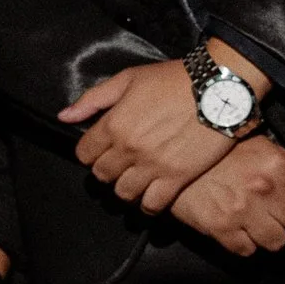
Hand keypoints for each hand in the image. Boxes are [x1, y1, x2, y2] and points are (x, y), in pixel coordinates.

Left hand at [59, 41, 267, 214]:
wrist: (219, 87)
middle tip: (119, 164)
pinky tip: (151, 195)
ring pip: (123, 193)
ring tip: (135, 179)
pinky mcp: (177, 177)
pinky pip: (152, 204)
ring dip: (125, 188)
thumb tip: (65, 117)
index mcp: (114, 124)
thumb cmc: (174, 79)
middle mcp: (129, 149)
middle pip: (102, 175)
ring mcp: (153, 166)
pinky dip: (147, 204)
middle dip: (107, 170)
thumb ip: (93, 100)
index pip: (84, 153)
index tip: (100, 149)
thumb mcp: (128, 79)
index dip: (90, 152)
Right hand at [170, 133, 284, 254]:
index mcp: (277, 164)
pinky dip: (245, 245)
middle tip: (277, 214)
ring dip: (270, 236)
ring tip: (261, 228)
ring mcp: (244, 211)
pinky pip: (247, 250)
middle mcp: (265, 188)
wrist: (170, 158)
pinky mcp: (222, 228)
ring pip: (277, 241)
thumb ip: (276, 160)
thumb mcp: (251, 140)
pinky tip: (239, 233)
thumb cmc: (210, 149)